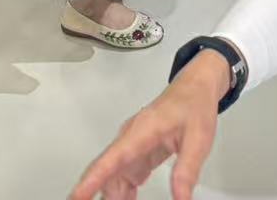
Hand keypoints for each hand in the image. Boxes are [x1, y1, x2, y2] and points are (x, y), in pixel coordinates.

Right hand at [69, 53, 227, 199]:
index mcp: (141, 132)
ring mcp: (132, 145)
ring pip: (114, 177)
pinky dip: (123, 193)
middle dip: (97, 193)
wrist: (195, 87)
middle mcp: (130, 138)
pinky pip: (123, 176)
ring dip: (112, 196)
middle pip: (108, 172)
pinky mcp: (137, 152)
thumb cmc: (193, 105)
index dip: (92, 180)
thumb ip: (187, 169)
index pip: (112, 159)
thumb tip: (180, 198)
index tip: (77, 196)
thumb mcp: (199, 139)